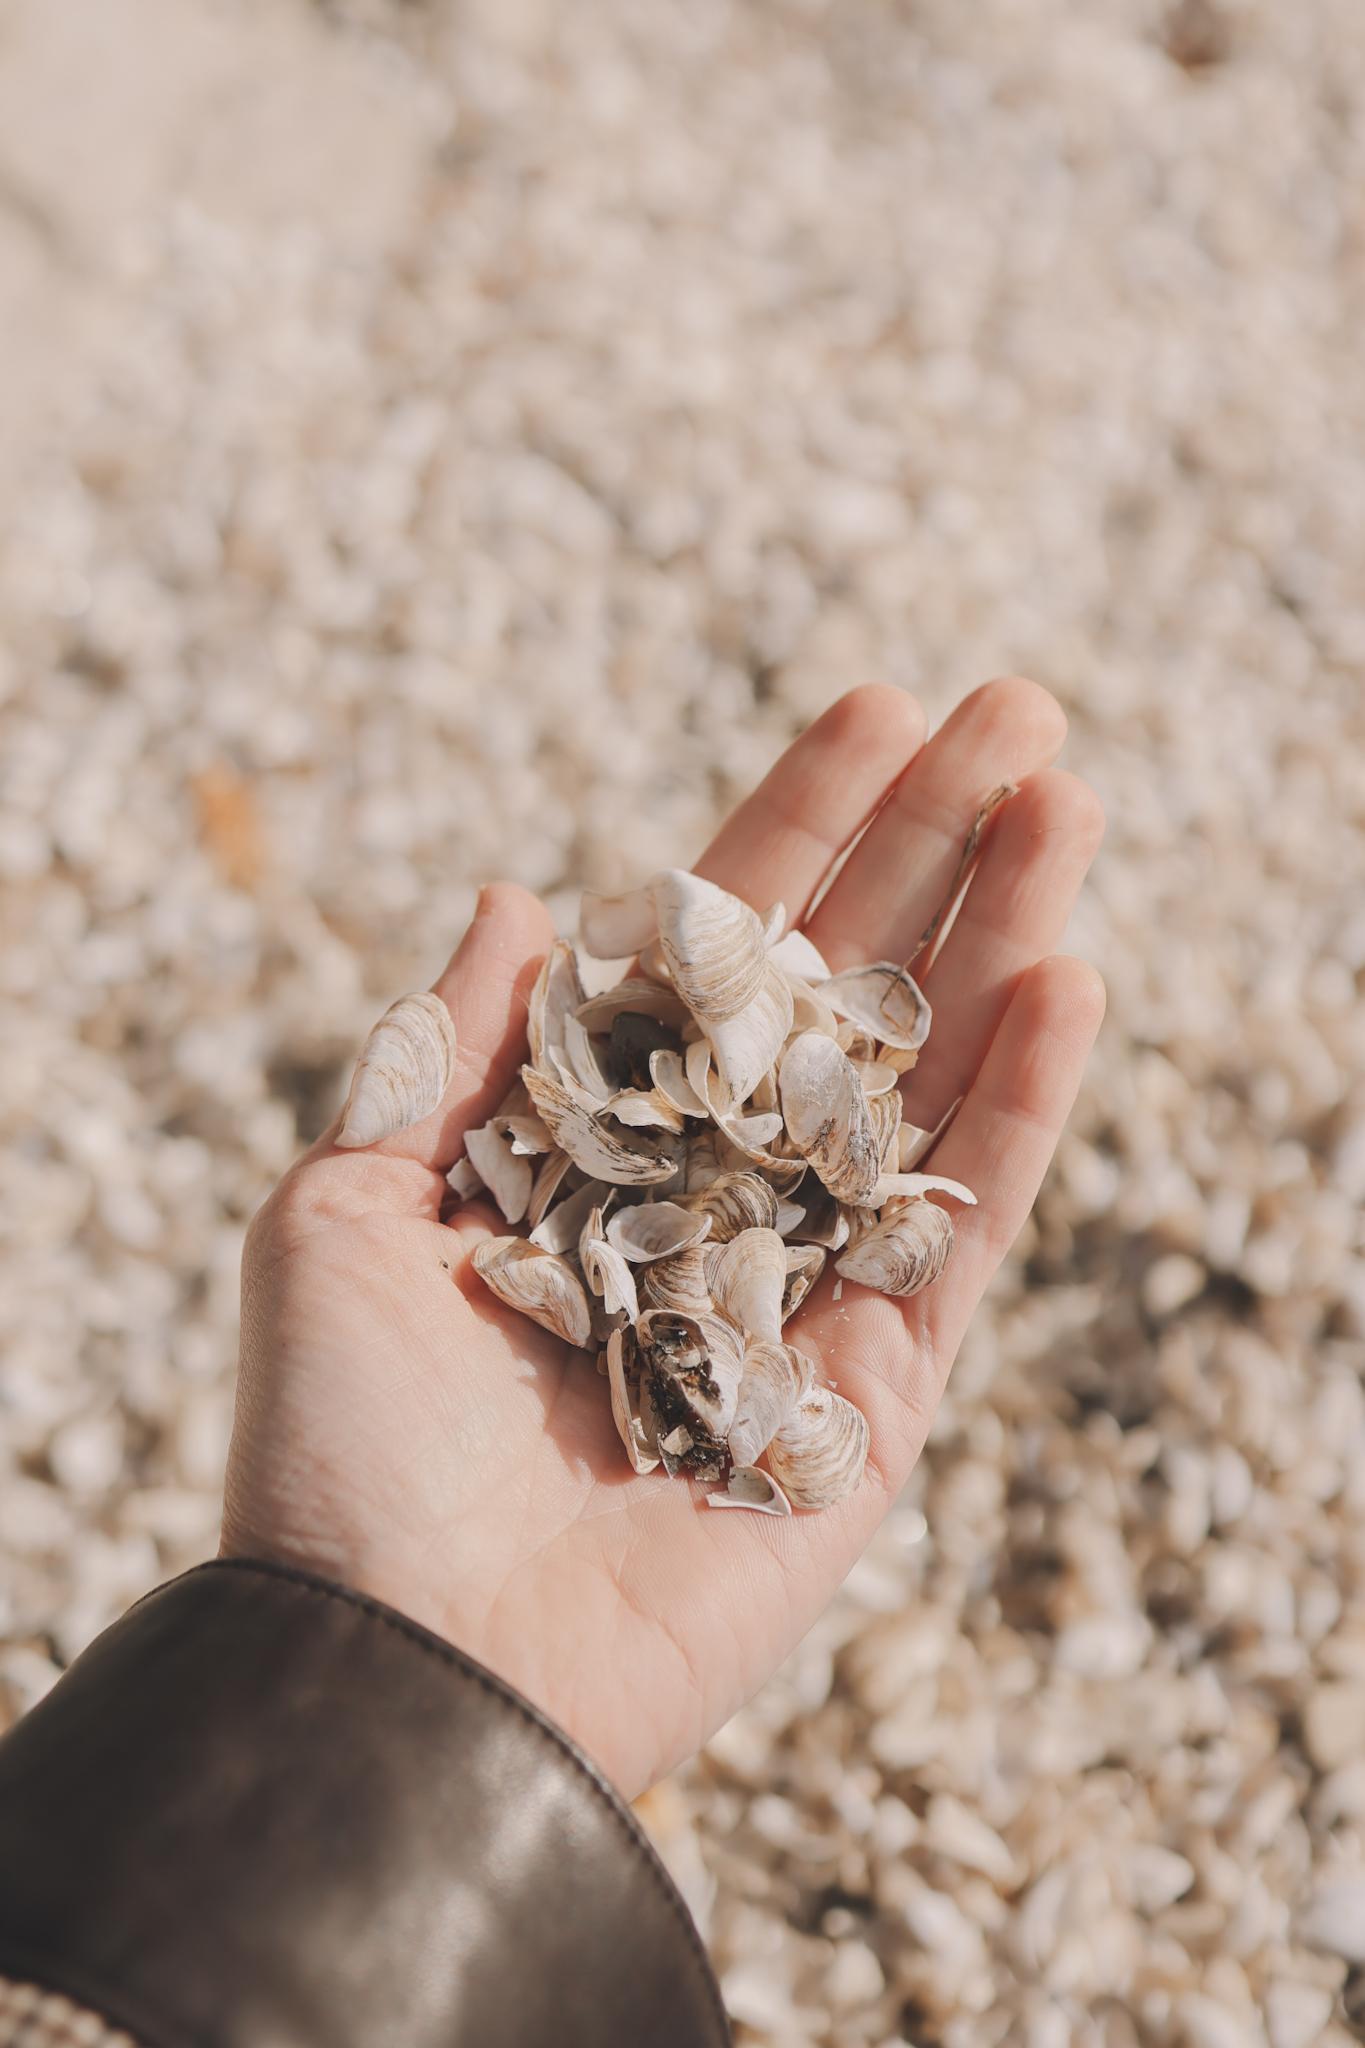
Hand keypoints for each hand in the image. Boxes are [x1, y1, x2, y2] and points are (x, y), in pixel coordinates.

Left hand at [222, 680, 1104, 1797]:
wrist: (402, 1668)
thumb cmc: (342, 1443)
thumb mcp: (343, 1206)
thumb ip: (445, 1049)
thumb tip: (514, 893)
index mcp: (591, 1137)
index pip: (714, 951)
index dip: (794, 827)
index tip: (871, 707)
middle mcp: (711, 1193)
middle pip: (845, 990)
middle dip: (931, 849)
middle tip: (1022, 712)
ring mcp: (804, 1283)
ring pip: (925, 1079)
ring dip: (1003, 935)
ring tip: (1067, 798)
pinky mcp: (874, 1392)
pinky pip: (962, 1223)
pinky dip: (1018, 1103)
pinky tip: (1065, 975)